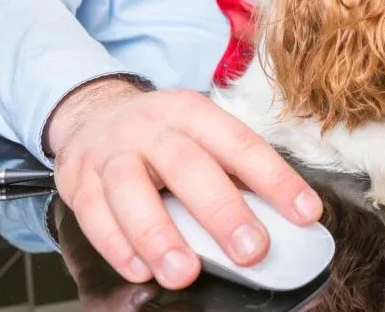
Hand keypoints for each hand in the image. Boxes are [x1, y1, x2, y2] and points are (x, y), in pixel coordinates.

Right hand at [45, 77, 323, 289]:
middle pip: (188, 167)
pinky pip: (94, 214)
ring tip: (184, 273)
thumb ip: (232, 170)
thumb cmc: (162, 133)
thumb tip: (282, 217)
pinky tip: (140, 270)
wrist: (93, 111)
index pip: (241, 144)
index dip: (275, 179)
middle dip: (222, 212)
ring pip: (132, 192)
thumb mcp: (199, 133)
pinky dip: (117, 246)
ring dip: (160, 236)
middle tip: (251, 250)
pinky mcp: (79, 180)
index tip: (305, 213)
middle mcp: (153, 128)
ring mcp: (113, 152)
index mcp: (193, 113)